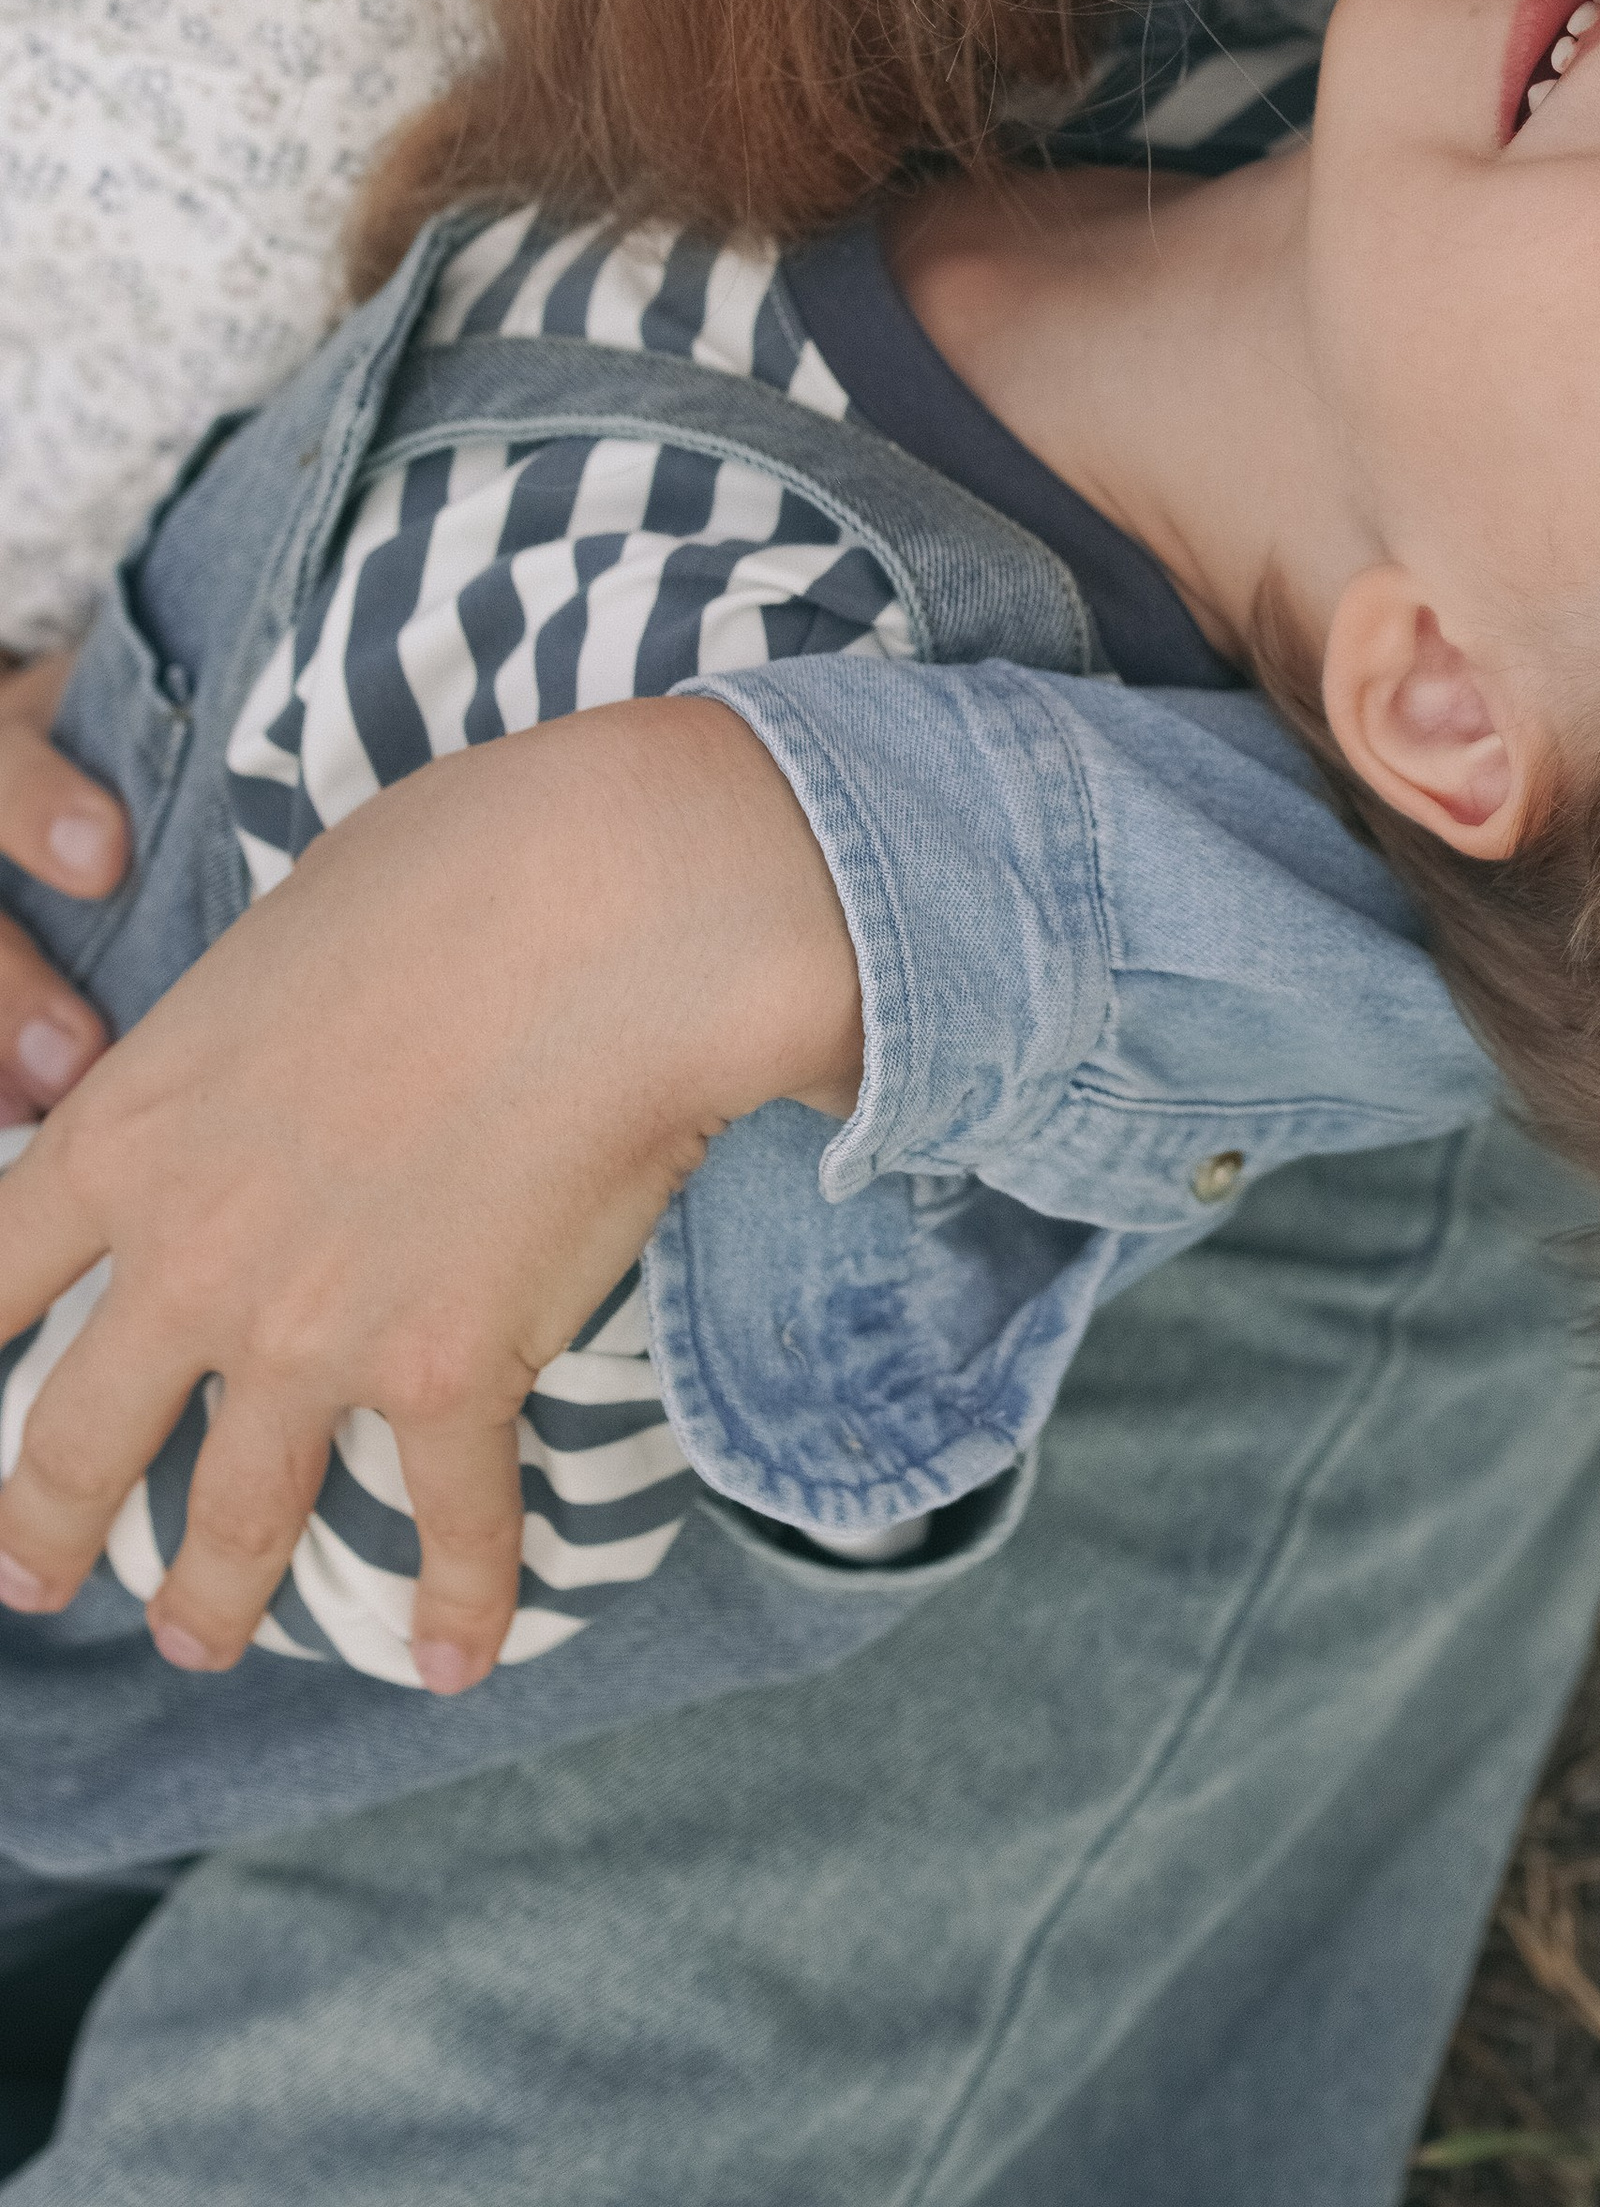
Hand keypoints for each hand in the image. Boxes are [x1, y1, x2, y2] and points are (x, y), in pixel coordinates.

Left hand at [0, 695, 859, 1690]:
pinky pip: (448, 1524)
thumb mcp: (280, 936)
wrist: (614, 913)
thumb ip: (238, 1038)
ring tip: (198, 1635)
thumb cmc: (458, 868)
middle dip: (41, 1523)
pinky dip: (454, 1603)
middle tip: (34, 1571)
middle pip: (73, 1437)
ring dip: (210, 1595)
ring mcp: (317, 1338)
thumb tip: (269, 1055)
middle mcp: (193, 1264)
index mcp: (130, 1135)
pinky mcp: (453, 1377)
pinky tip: (452, 1657)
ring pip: (234, 1516)